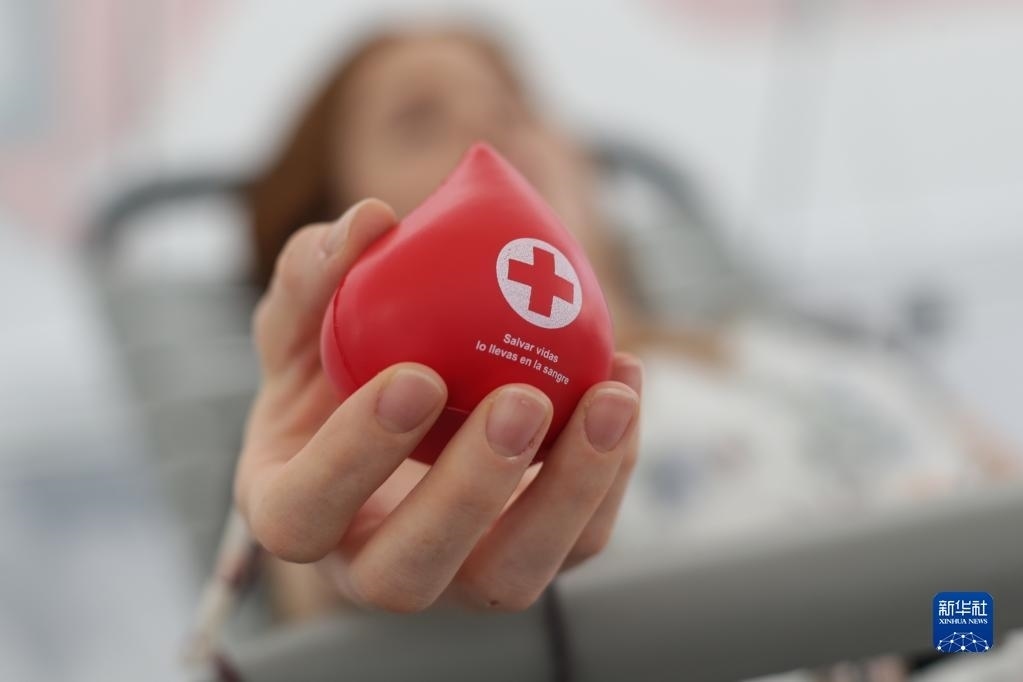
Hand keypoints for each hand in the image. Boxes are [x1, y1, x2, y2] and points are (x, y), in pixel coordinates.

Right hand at [234, 199, 641, 612]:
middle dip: (470, 491)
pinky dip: (611, 469)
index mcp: (294, 509)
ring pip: (512, 578)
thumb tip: (370, 219)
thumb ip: (314, 276)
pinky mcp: (528, 559)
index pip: (303, 514)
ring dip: (569, 491)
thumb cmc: (339, 370)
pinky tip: (623, 387)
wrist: (399, 407)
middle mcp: (370, 565)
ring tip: (609, 397)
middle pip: (407, 574)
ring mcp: (455, 576)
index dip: (354, 459)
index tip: (416, 376)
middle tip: (521, 399)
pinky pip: (578, 541)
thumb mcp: (305, 320)